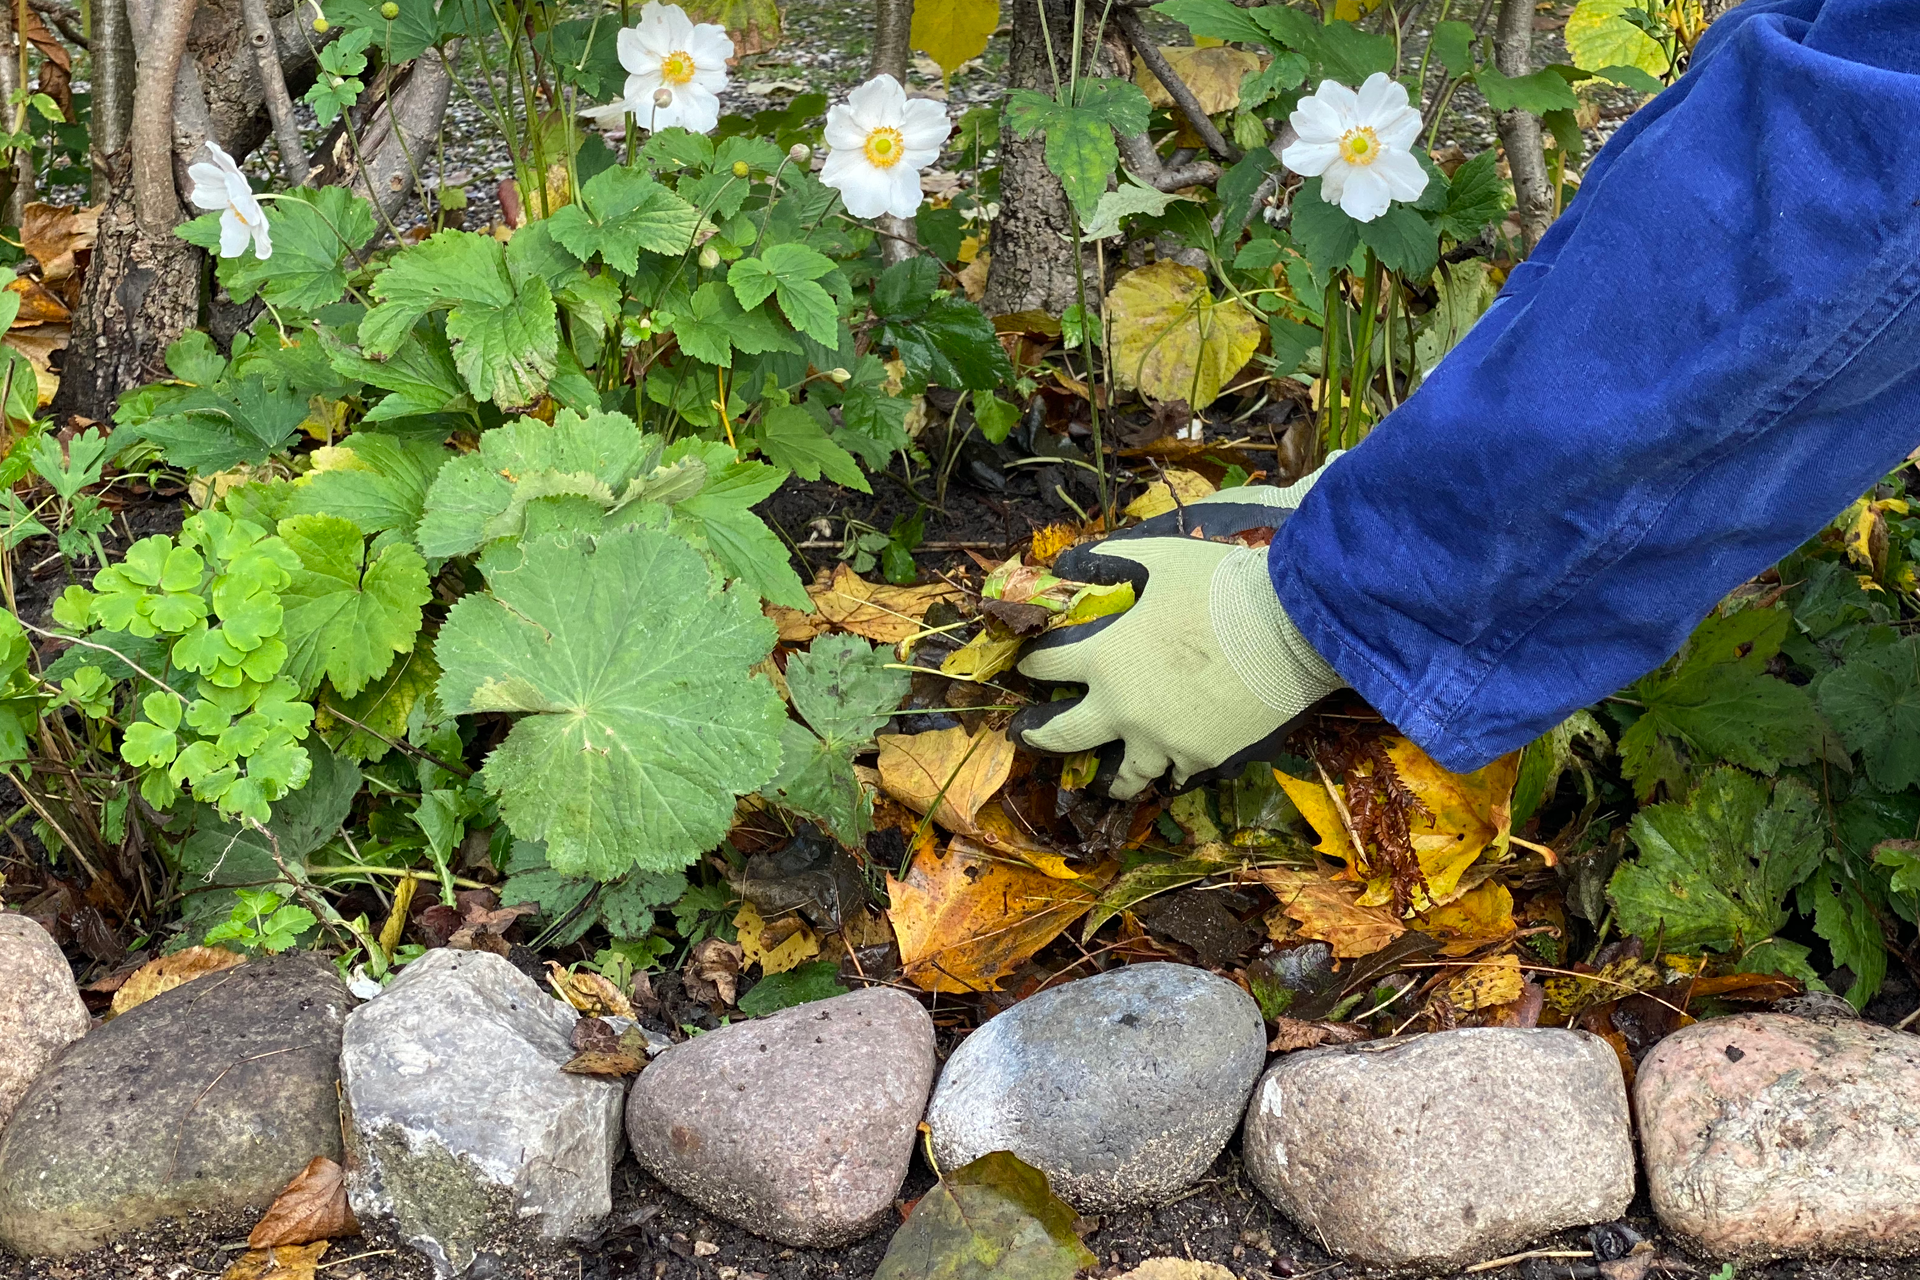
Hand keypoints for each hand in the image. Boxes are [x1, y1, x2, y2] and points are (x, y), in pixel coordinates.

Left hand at [1008, 463, 1345, 798]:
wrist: (1293, 628)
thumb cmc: (1224, 587)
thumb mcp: (1161, 559)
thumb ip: (1112, 559)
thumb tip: (1073, 559)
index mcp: (1106, 658)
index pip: (1048, 667)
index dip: (1035, 664)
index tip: (1030, 666)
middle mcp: (1124, 710)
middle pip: (1063, 736)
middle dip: (1037, 734)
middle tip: (1024, 734)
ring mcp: (1163, 742)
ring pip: (1125, 775)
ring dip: (1110, 775)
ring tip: (1105, 779)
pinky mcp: (1203, 759)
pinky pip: (1177, 774)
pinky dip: (1170, 770)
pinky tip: (1168, 769)